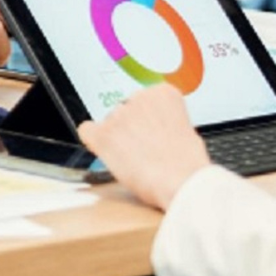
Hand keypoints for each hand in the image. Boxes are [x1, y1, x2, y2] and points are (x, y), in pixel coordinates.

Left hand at [76, 84, 212, 209]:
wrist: (182, 182)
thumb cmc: (188, 165)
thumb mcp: (187, 130)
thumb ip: (166, 120)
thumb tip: (154, 128)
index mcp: (163, 93)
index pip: (145, 99)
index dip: (147, 119)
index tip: (151, 131)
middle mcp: (138, 97)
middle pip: (125, 110)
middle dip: (131, 128)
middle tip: (143, 149)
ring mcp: (119, 115)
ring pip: (108, 122)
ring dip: (116, 138)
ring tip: (135, 159)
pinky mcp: (103, 134)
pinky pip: (87, 131)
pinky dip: (93, 141)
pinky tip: (106, 152)